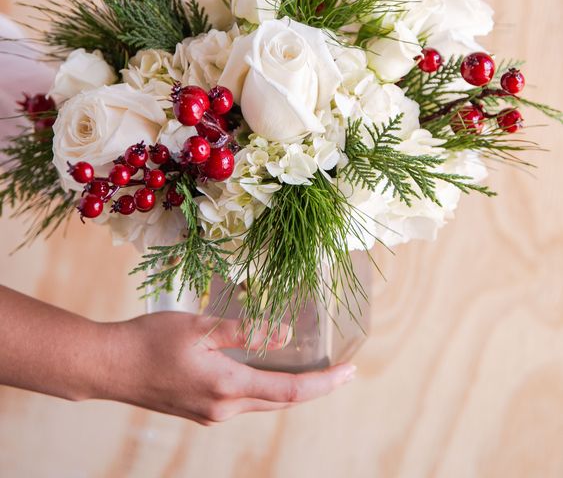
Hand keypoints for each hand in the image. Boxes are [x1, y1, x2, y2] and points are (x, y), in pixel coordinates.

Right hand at [100, 312, 356, 424]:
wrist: (108, 366)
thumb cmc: (151, 341)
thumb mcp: (201, 327)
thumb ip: (246, 331)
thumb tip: (286, 334)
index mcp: (228, 388)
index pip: (291, 391)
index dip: (325, 382)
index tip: (350, 372)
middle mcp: (224, 409)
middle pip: (281, 401)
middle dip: (314, 387)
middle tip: (340, 370)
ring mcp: (210, 414)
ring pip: (262, 402)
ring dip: (289, 388)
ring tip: (310, 367)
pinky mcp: (199, 410)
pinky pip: (243, 402)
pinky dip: (264, 387)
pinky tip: (265, 369)